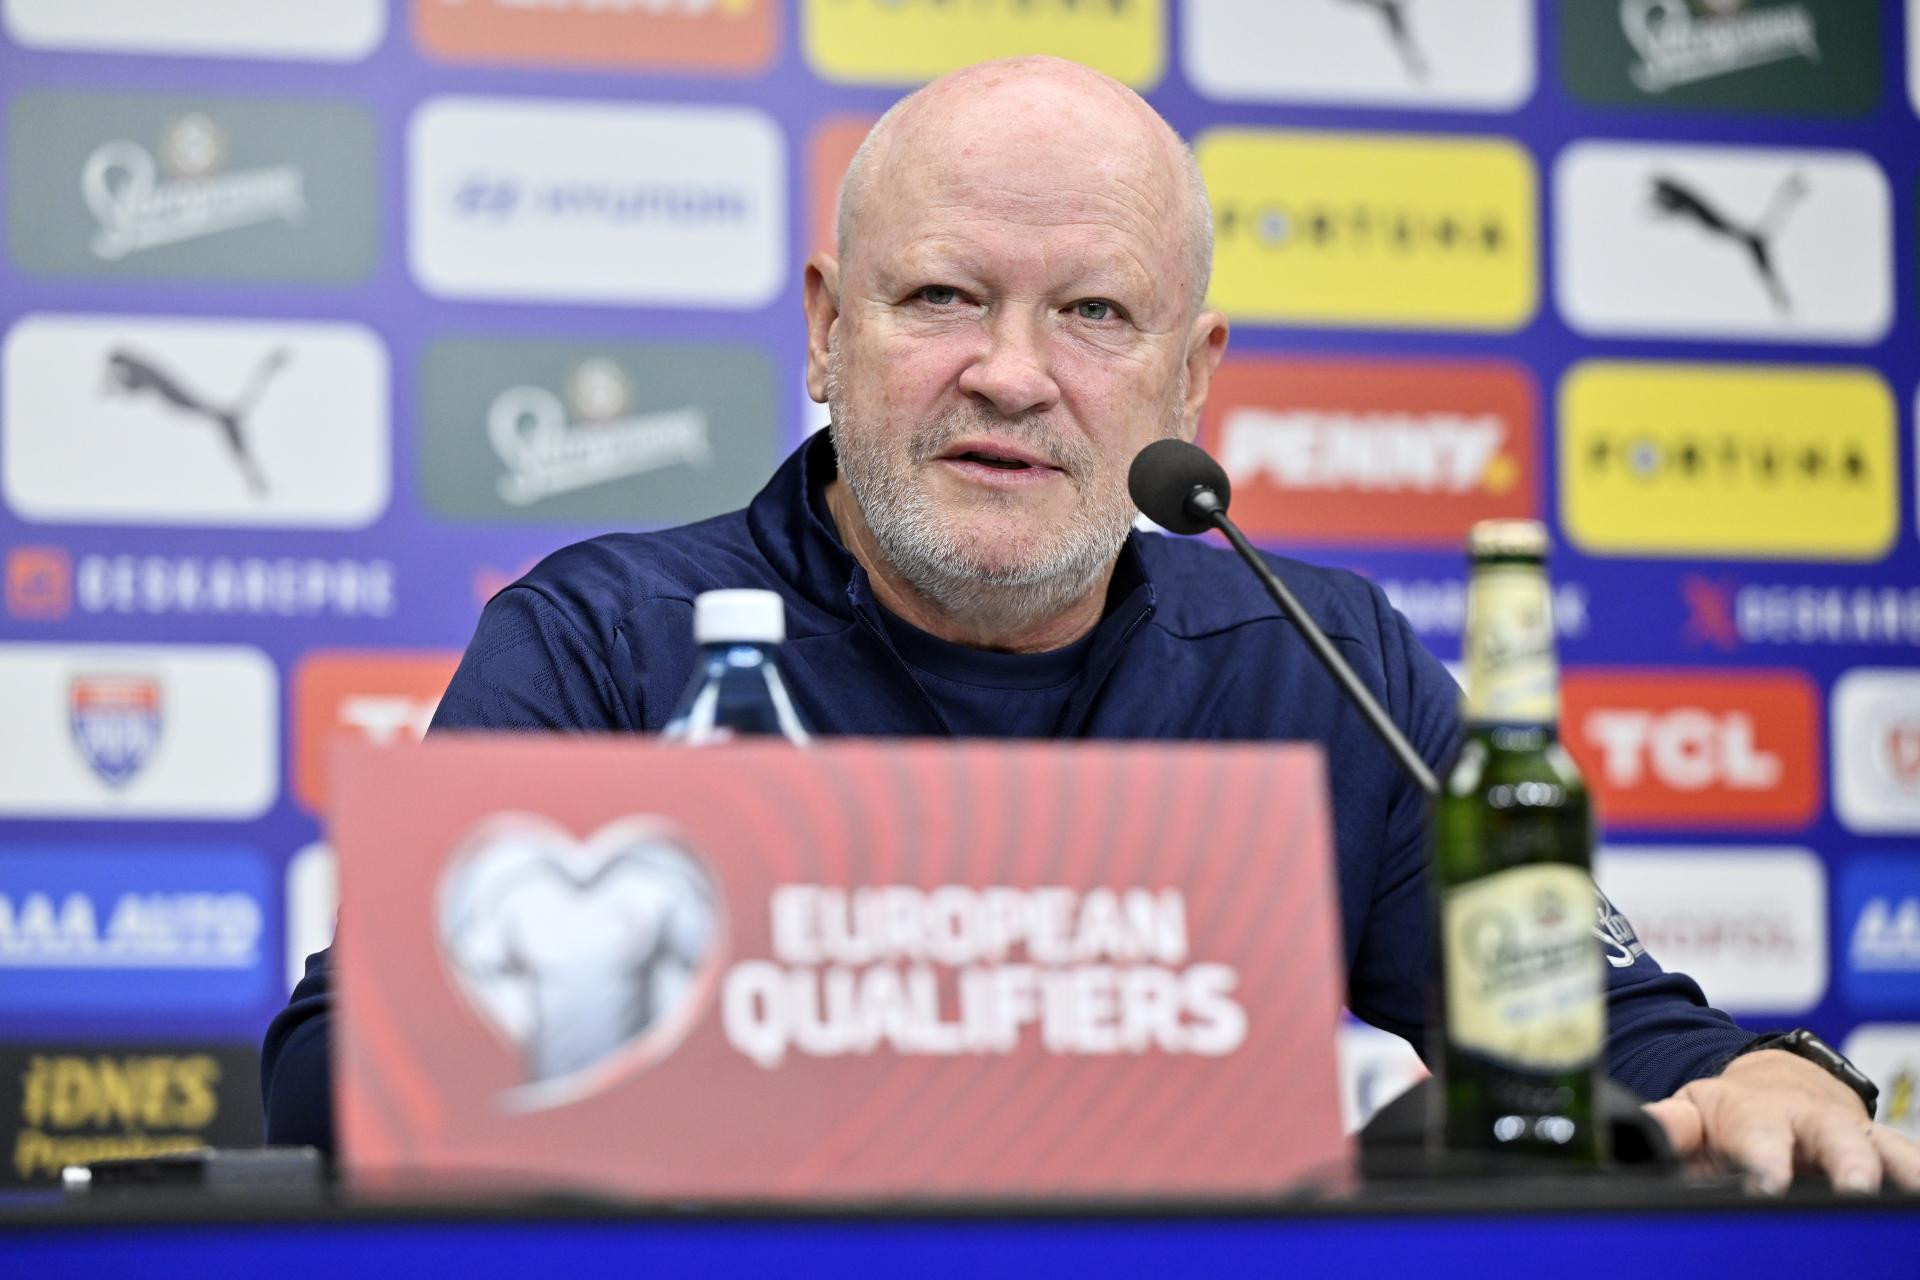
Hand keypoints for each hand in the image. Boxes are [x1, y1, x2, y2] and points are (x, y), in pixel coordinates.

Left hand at [1645, 1049, 1919, 1194]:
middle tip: (1855, 1186)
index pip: (1761, 1137)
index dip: (1765, 1160)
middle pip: (1836, 1137)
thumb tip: (1652, 1127)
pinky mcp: (1880, 1148)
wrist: (1775, 1084)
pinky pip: (1904, 1156)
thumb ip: (1673, 1125)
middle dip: (1847, 1162)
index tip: (1767, 1185)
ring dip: (1900, 1168)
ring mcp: (1851, 1133)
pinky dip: (1914, 1170)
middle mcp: (1813, 1119)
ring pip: (1882, 1147)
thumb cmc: (1733, 1112)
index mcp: (1759, 1112)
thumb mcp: (1695, 1111)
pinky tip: (1917, 1199)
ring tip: (1911, 1194)